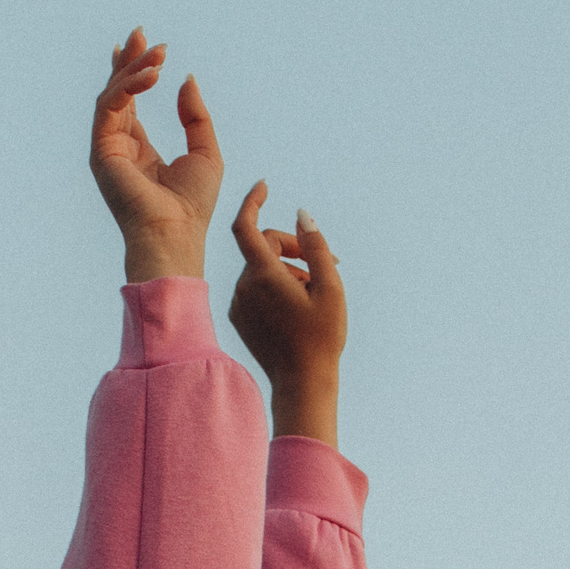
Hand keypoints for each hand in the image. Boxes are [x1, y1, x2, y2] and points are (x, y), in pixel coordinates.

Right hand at [89, 29, 222, 281]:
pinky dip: (128, 86)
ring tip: (156, 53)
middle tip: (142, 33)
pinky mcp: (101, 151)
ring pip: (111, 96)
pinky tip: (151, 74)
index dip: (134, 71)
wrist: (176, 234)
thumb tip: (186, 79)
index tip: (147, 44)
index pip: (130, 103)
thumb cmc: (192, 206)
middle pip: (116, 93)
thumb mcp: (205, 152)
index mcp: (139, 150)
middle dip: (127, 60)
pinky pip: (109, 107)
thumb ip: (194, 116)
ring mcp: (106, 149)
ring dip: (131, 69)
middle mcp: (118, 148)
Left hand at [229, 184, 346, 445]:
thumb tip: (302, 214)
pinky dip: (275, 287)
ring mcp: (239, 303)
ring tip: (316, 292)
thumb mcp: (330, 287)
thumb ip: (315, 246)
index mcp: (264, 275)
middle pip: (264, 248)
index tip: (263, 185)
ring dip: (288, 271)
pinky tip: (298, 307)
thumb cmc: (321, 337)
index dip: (252, 201)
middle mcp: (244, 286)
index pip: (246, 226)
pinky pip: (255, 289)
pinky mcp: (239, 318)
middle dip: (294, 248)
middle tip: (329, 263)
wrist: (302, 383)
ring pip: (261, 269)